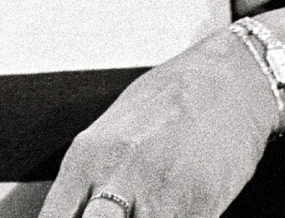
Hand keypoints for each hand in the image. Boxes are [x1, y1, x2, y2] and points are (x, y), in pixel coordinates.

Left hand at [35, 26, 279, 217]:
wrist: (229, 80)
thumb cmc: (169, 100)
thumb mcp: (112, 131)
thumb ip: (91, 176)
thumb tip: (76, 212)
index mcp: (90, 155)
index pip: (56, 217)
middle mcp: (120, 174)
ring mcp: (161, 193)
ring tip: (144, 213)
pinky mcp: (202, 205)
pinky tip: (170, 212)